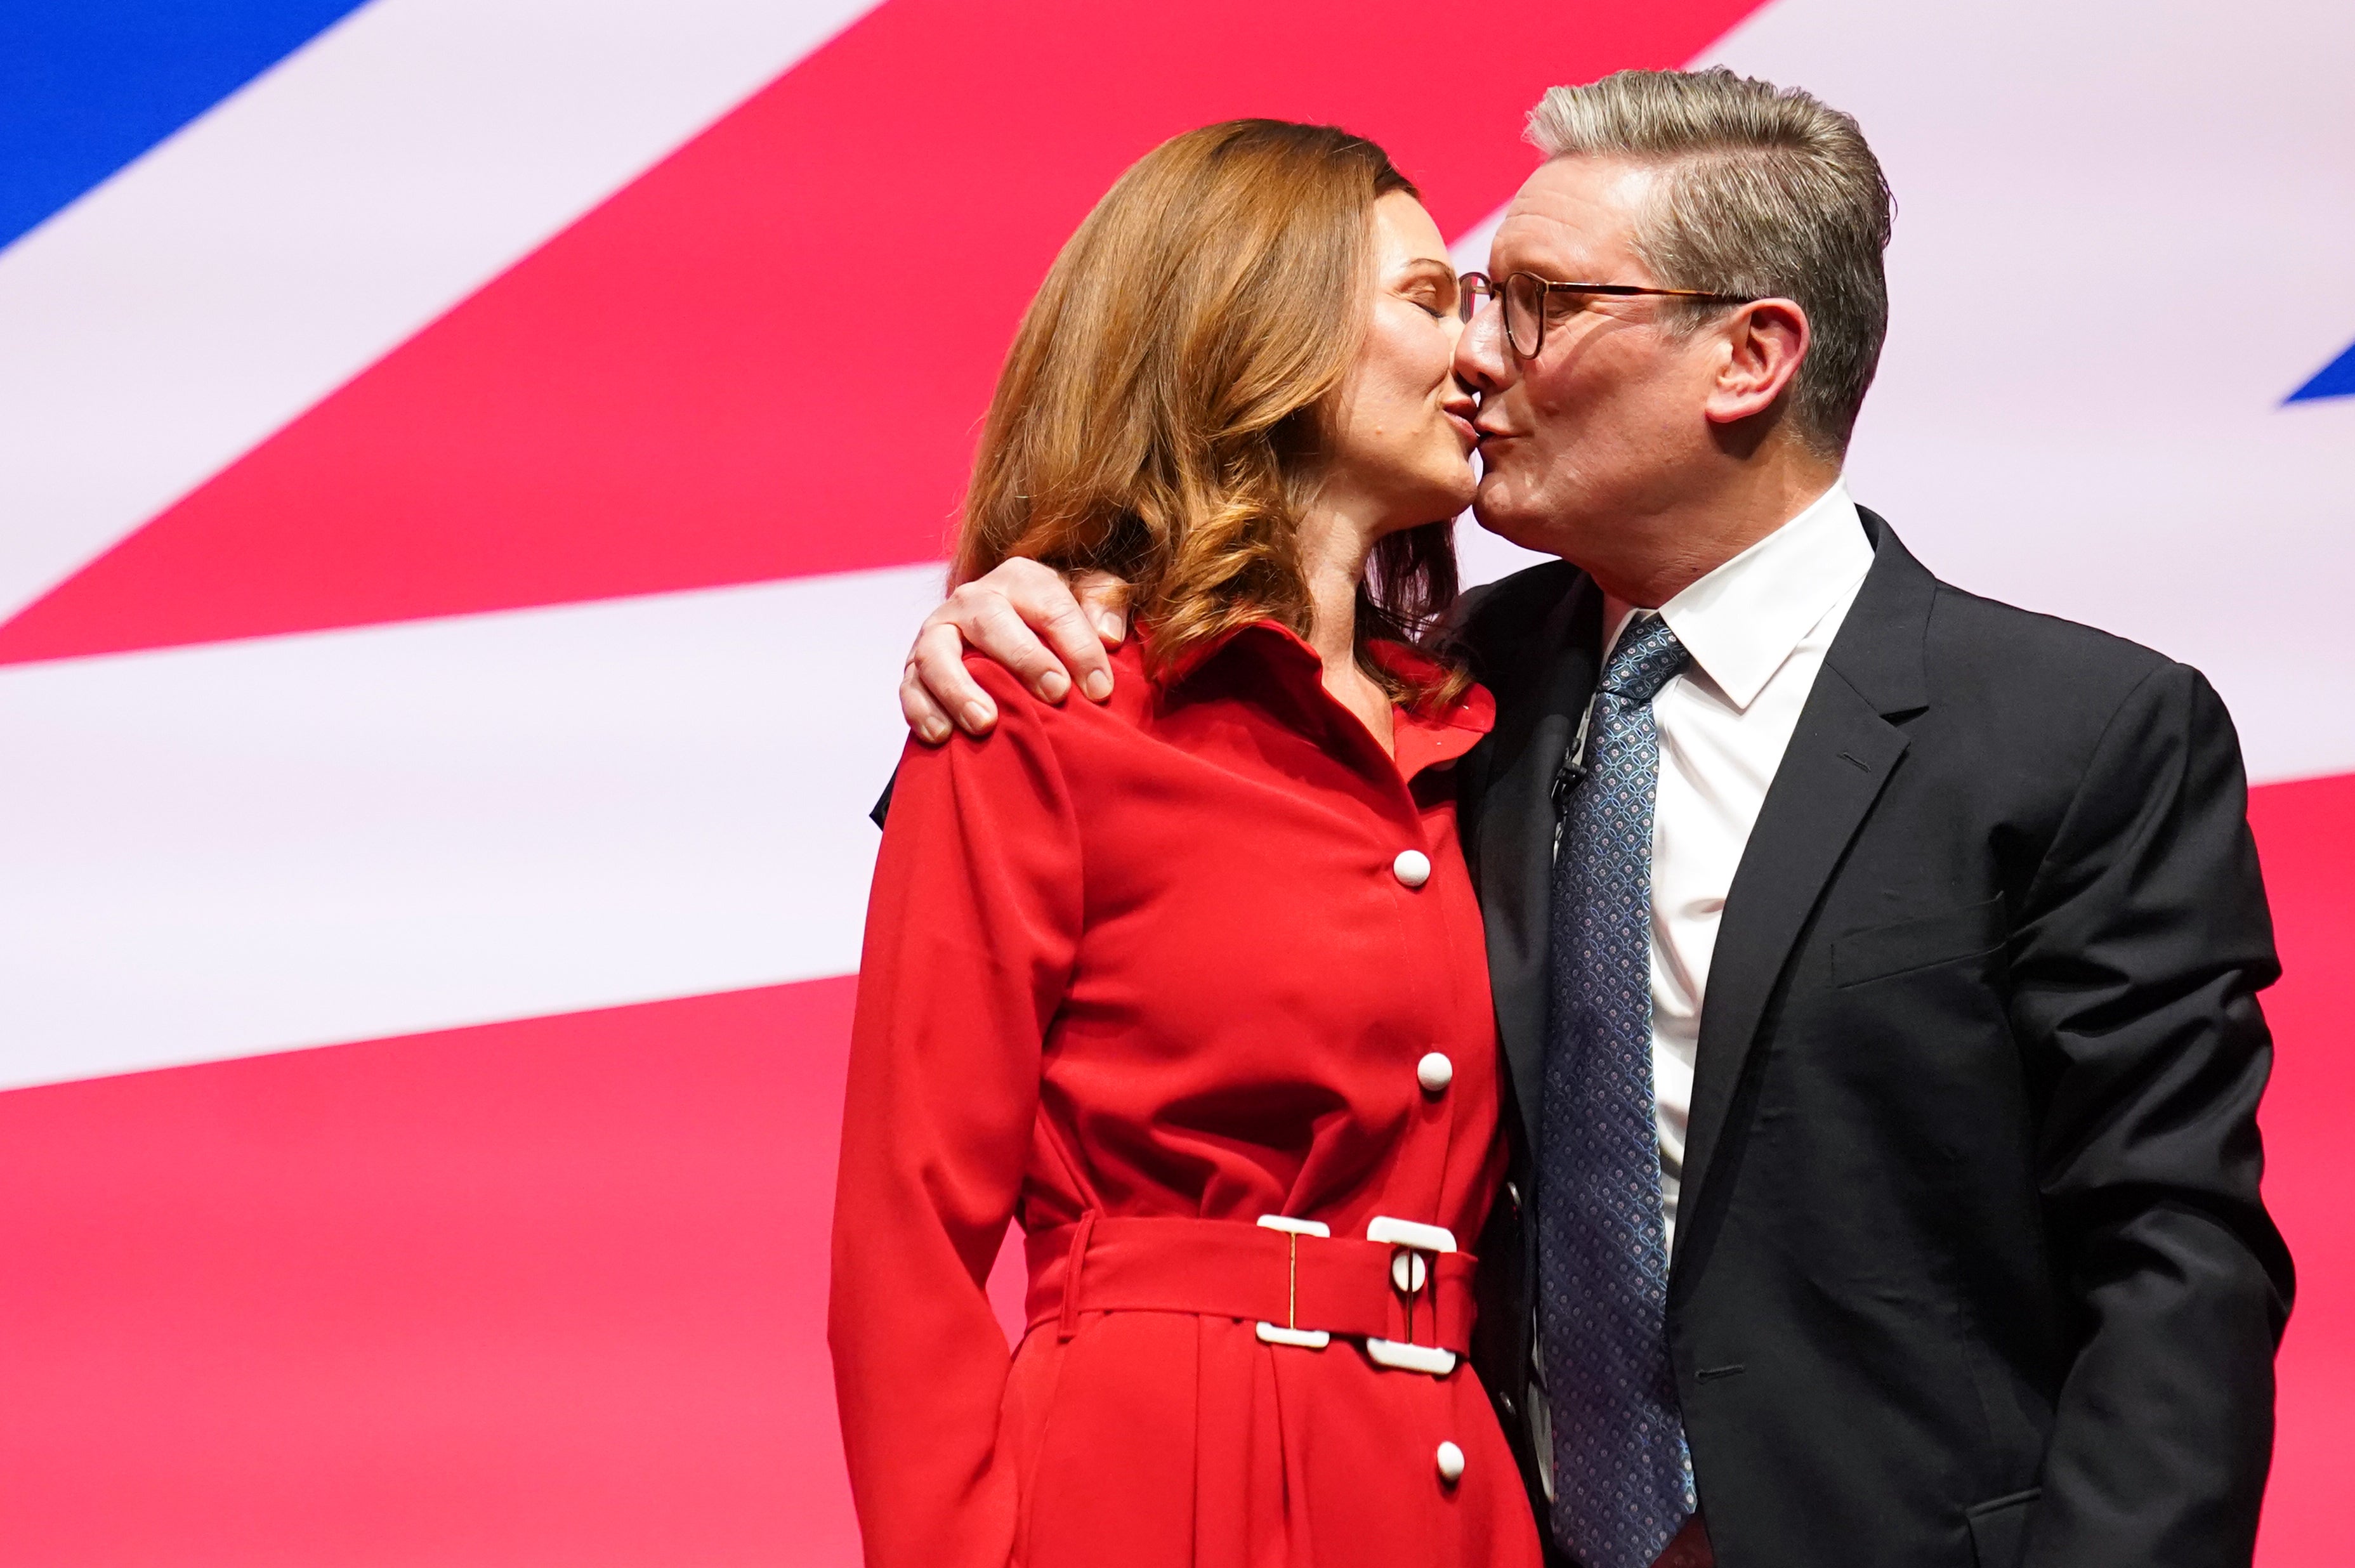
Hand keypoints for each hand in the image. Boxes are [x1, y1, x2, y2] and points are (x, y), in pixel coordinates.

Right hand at [901, 560, 1129, 741]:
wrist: (1011, 635)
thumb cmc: (1059, 622)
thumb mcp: (1091, 598)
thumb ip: (1107, 602)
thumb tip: (1109, 634)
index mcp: (1020, 578)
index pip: (1050, 604)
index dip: (1078, 645)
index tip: (1100, 688)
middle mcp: (974, 599)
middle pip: (991, 620)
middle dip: (1024, 658)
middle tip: (1055, 694)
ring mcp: (939, 632)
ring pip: (937, 653)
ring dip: (958, 689)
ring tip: (985, 723)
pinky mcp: (915, 666)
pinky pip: (910, 686)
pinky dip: (921, 710)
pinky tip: (942, 735)